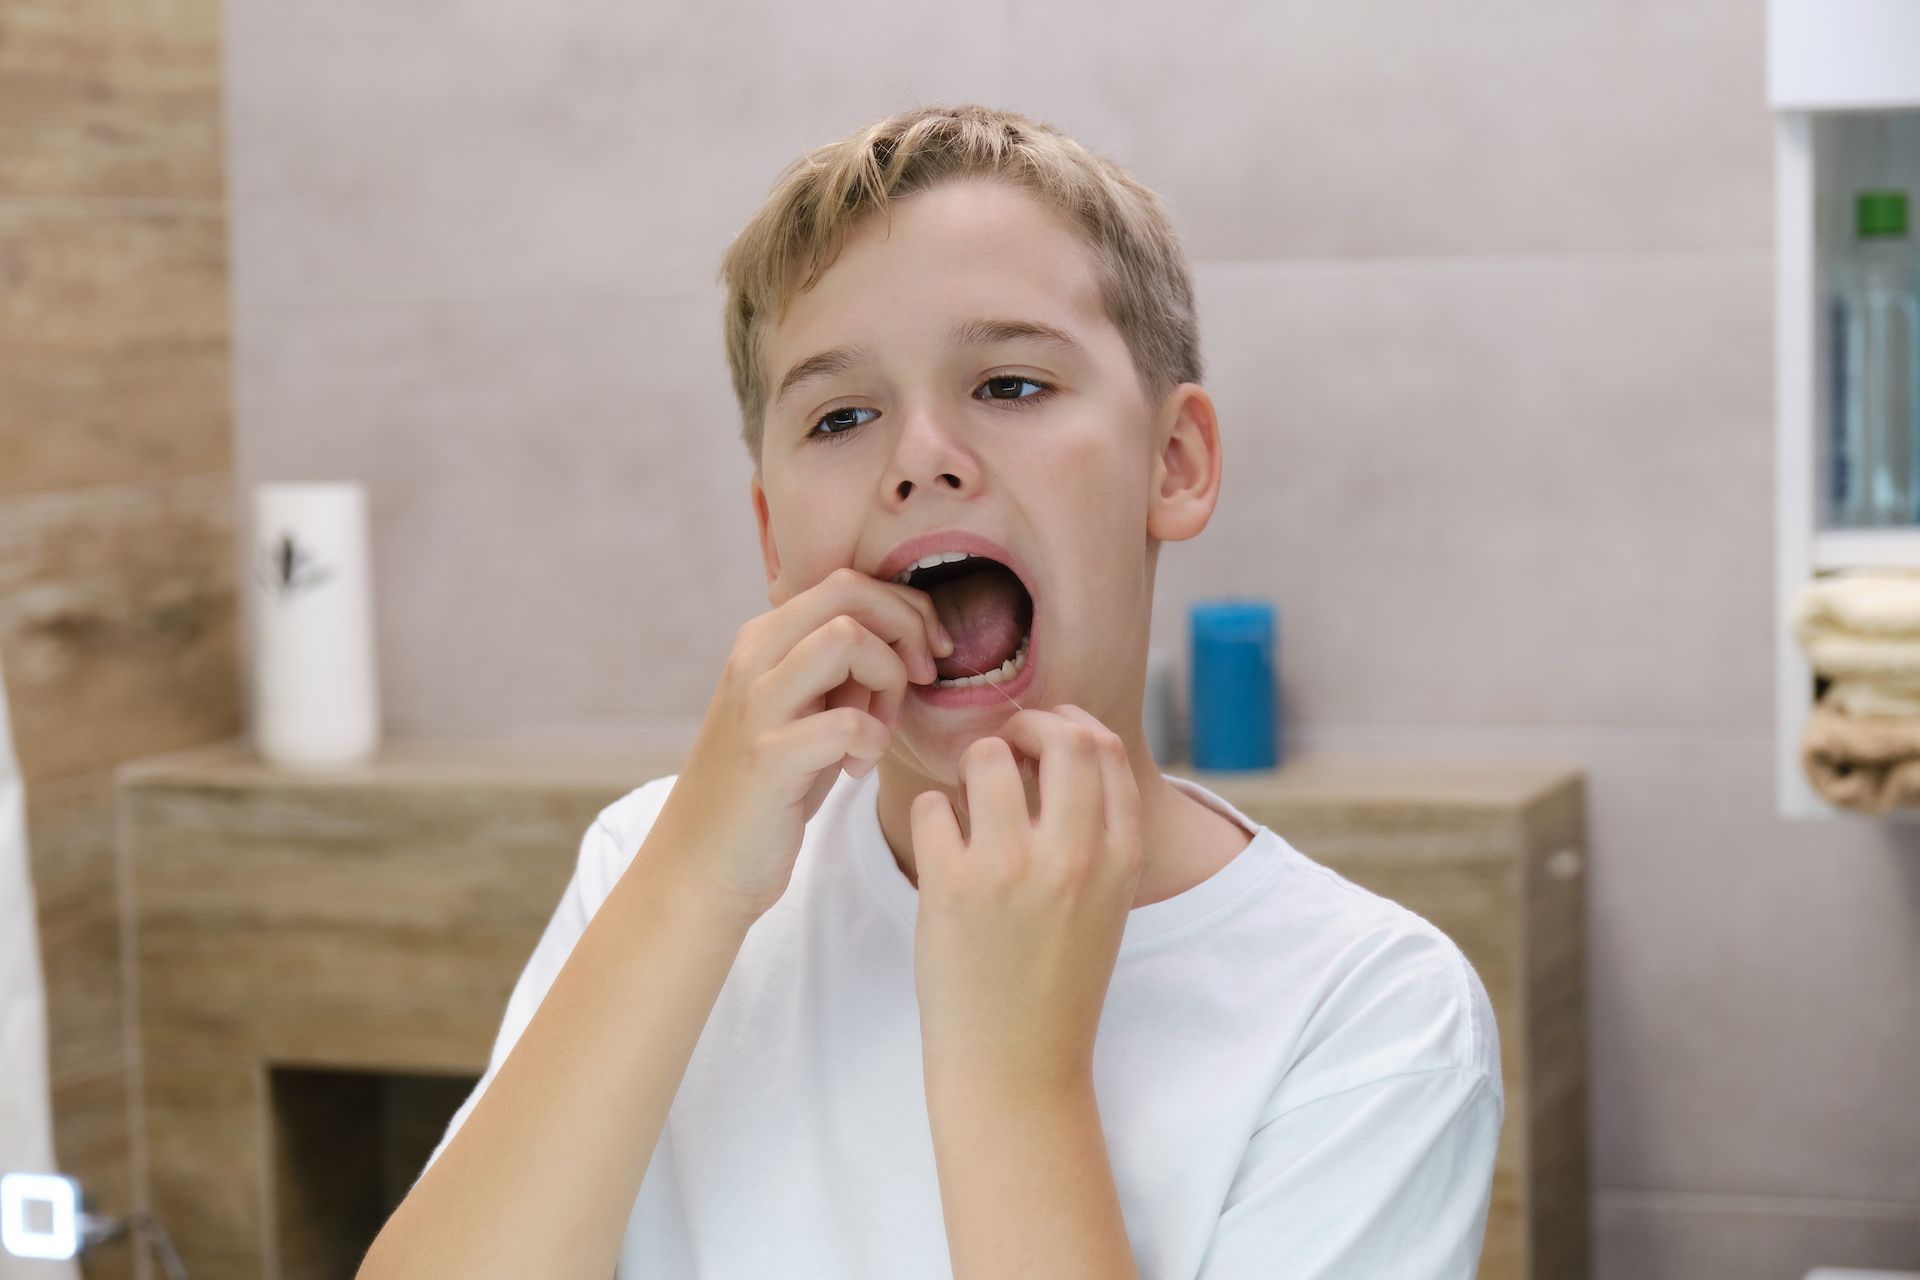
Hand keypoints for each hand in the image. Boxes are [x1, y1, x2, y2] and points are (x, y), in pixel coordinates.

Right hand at [645, 567, 952, 923]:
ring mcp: (757, 706)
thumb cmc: (769, 790)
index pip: (847, 583)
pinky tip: (858, 768)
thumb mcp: (801, 712)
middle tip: (920, 679)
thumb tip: (907, 635)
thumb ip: (838, 669)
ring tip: (880, 728)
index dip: (904, 609)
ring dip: (887, 681)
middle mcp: (753, 659)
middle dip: (907, 628)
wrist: (702, 865)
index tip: (927, 655)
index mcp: (763, 640)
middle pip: (849, 593)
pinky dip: (873, 740)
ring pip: (846, 640)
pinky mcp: (767, 757)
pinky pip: (847, 722)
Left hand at [910, 705, 1144, 1098]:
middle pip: (1061, 736)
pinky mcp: (952, 886)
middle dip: (1026, 724)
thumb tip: (1068, 746)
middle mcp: (1074, 856)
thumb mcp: (1107, 904)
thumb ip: (1098, 832)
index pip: (1106, 749)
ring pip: (988, 756)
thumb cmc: (1057, 980)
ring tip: (968, 803)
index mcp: (1120, 857)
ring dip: (972, 766)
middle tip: (1004, 748)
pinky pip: (932, 806)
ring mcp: (1012, 868)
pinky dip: (933, 815)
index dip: (1069, 728)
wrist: (1017, 1065)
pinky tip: (942, 848)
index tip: (1043, 742)